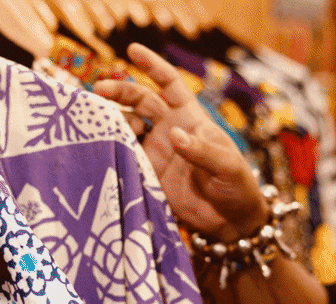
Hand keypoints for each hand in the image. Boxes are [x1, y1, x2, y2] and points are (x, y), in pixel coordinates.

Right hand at [94, 43, 268, 241]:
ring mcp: (157, 154)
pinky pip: (126, 159)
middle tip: (99, 90)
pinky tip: (99, 148)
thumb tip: (172, 135)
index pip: (170, 85)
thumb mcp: (226, 164)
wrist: (230, 220)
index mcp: (190, 119)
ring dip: (114, 122)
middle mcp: (169, 132)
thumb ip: (200, 150)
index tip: (132, 50)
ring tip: (99, 124)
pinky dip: (113, 152)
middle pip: (141, 103)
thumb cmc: (237, 185)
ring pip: (128, 129)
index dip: (153, 66)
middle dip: (121, 92)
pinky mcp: (148, 176)